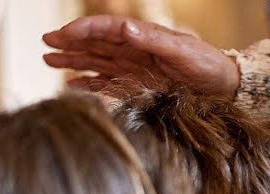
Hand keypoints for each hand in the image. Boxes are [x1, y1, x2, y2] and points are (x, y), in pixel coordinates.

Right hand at [42, 16, 239, 98]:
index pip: (107, 29)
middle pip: (96, 43)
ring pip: (96, 62)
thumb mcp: (183, 51)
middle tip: (46, 42)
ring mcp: (134, 69)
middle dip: (70, 42)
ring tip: (49, 59)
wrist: (223, 88)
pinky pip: (107, 83)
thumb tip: (126, 29)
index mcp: (143, 37)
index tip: (64, 32)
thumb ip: (154, 40)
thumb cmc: (207, 65)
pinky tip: (71, 83)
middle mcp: (134, 51)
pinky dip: (89, 83)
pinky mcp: (137, 86)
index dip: (84, 29)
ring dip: (73, 61)